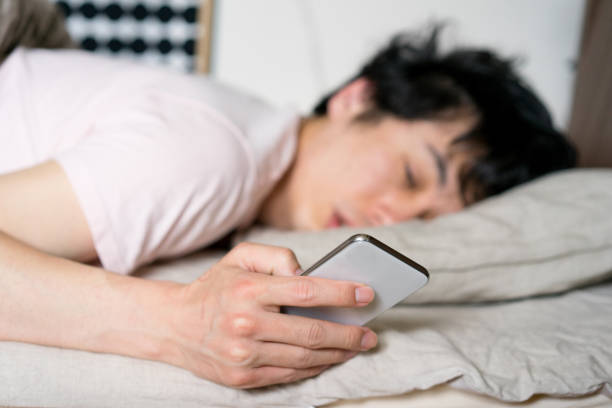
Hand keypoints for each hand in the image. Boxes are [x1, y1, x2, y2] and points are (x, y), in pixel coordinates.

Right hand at [163, 242, 377, 388]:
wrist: (175, 325)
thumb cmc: (215, 288)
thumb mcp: (240, 257)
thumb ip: (277, 257)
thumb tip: (310, 273)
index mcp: (249, 290)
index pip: (306, 291)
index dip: (341, 293)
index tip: (367, 294)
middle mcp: (247, 324)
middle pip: (312, 332)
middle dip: (349, 334)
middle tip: (371, 333)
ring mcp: (245, 355)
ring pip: (305, 359)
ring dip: (338, 354)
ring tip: (357, 347)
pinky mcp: (243, 377)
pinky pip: (289, 375)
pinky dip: (314, 368)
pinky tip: (329, 359)